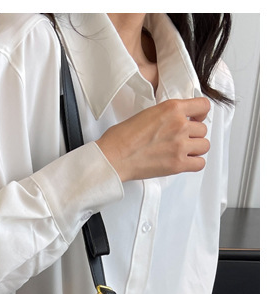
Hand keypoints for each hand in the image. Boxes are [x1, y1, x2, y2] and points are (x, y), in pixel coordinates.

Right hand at [96, 97, 210, 181]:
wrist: (112, 157)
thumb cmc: (120, 138)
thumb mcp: (146, 114)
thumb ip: (166, 115)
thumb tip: (174, 122)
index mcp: (171, 108)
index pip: (203, 106)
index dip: (201, 114)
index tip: (196, 119)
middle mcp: (179, 125)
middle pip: (202, 129)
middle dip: (193, 135)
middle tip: (180, 140)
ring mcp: (180, 145)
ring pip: (204, 146)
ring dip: (195, 149)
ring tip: (181, 151)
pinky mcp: (177, 164)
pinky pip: (199, 164)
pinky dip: (194, 163)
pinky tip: (183, 162)